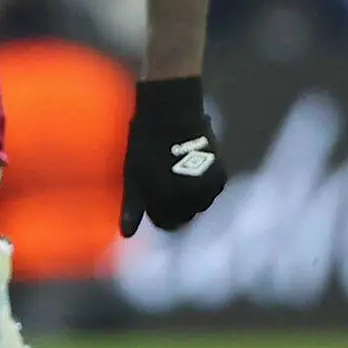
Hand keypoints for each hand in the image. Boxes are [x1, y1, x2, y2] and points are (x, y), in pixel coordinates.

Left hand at [120, 76, 226, 237]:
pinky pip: (209, 191)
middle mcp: (193, 200)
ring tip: (175, 174)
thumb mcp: (133, 176)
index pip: (166, 224)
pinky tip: (188, 168)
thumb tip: (127, 235)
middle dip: (173, 207)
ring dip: (188, 196)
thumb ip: (132, 208)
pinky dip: (200, 185)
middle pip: (184, 216)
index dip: (156, 213)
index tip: (150, 199)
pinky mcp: (221, 175)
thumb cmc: (146, 143)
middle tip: (162, 184)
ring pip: (198, 205)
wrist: (173, 112)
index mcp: (169, 202)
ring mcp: (209, 189)